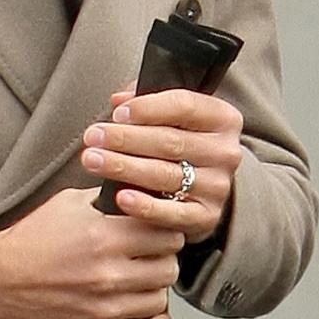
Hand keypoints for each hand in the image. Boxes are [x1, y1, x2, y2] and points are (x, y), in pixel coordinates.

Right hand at [0, 190, 181, 318]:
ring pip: (160, 299)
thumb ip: (106, 197)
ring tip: (145, 280)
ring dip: (156, 288)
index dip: (167, 231)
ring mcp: (103, 309)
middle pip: (169, 268)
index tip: (160, 231)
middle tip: (154, 255)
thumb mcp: (66, 204)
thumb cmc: (29, 241)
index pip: (167, 235)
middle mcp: (108, 275)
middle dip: (164, 258)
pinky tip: (149, 309)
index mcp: (104, 237)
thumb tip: (140, 191)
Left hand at [81, 85, 243, 245]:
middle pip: (170, 141)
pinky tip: (120, 197)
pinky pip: (173, 213)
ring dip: (123, 167)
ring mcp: (218, 187)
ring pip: (165, 174)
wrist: (203, 188)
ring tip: (92, 161)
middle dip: (125, 138)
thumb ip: (147, 101)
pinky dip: (145, 206)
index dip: (147, 108)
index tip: (116, 113)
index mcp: (223, 119)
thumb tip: (118, 101)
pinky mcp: (206, 217)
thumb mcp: (173, 116)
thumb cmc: (181, 144)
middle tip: (92, 137)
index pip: (184, 106)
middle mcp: (226, 153)